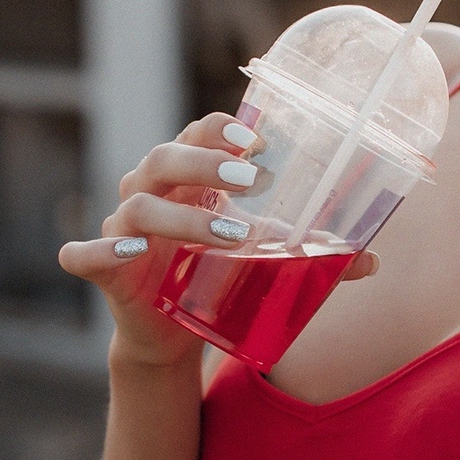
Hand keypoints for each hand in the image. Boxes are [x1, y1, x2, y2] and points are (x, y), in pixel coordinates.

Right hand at [57, 111, 380, 367]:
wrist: (170, 329)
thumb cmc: (216, 273)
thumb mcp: (262, 261)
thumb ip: (311, 258)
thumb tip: (372, 260)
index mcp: (187, 177)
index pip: (198, 133)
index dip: (222, 129)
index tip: (259, 138)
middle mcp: (149, 191)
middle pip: (164, 157)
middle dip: (207, 163)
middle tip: (253, 180)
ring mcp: (122, 228)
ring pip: (139, 206)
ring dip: (186, 217)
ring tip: (233, 234)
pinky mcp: (102, 269)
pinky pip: (86, 255)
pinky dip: (104, 252)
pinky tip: (134, 253)